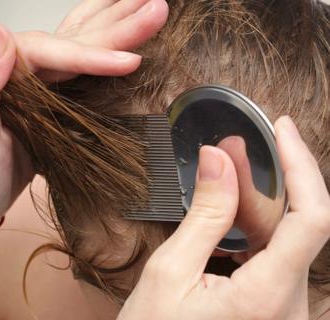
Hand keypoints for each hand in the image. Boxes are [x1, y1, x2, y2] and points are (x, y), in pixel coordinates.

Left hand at [0, 0, 168, 236]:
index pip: (41, 50)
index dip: (86, 54)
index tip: (127, 60)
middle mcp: (0, 63)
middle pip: (64, 39)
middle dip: (114, 26)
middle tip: (155, 9)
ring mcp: (21, 79)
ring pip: (73, 46)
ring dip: (111, 27)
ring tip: (144, 8)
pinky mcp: (37, 97)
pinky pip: (72, 68)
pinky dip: (98, 50)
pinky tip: (114, 33)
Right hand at [118, 116, 329, 319]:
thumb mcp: (170, 272)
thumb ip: (203, 215)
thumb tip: (217, 159)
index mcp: (267, 298)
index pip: (313, 219)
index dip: (302, 166)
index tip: (282, 131)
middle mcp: (289, 307)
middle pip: (300, 225)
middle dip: (270, 178)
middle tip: (234, 148)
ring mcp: (285, 310)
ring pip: (288, 239)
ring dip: (259, 201)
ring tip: (227, 173)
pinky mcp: (275, 308)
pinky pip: (277, 256)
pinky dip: (256, 226)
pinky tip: (231, 211)